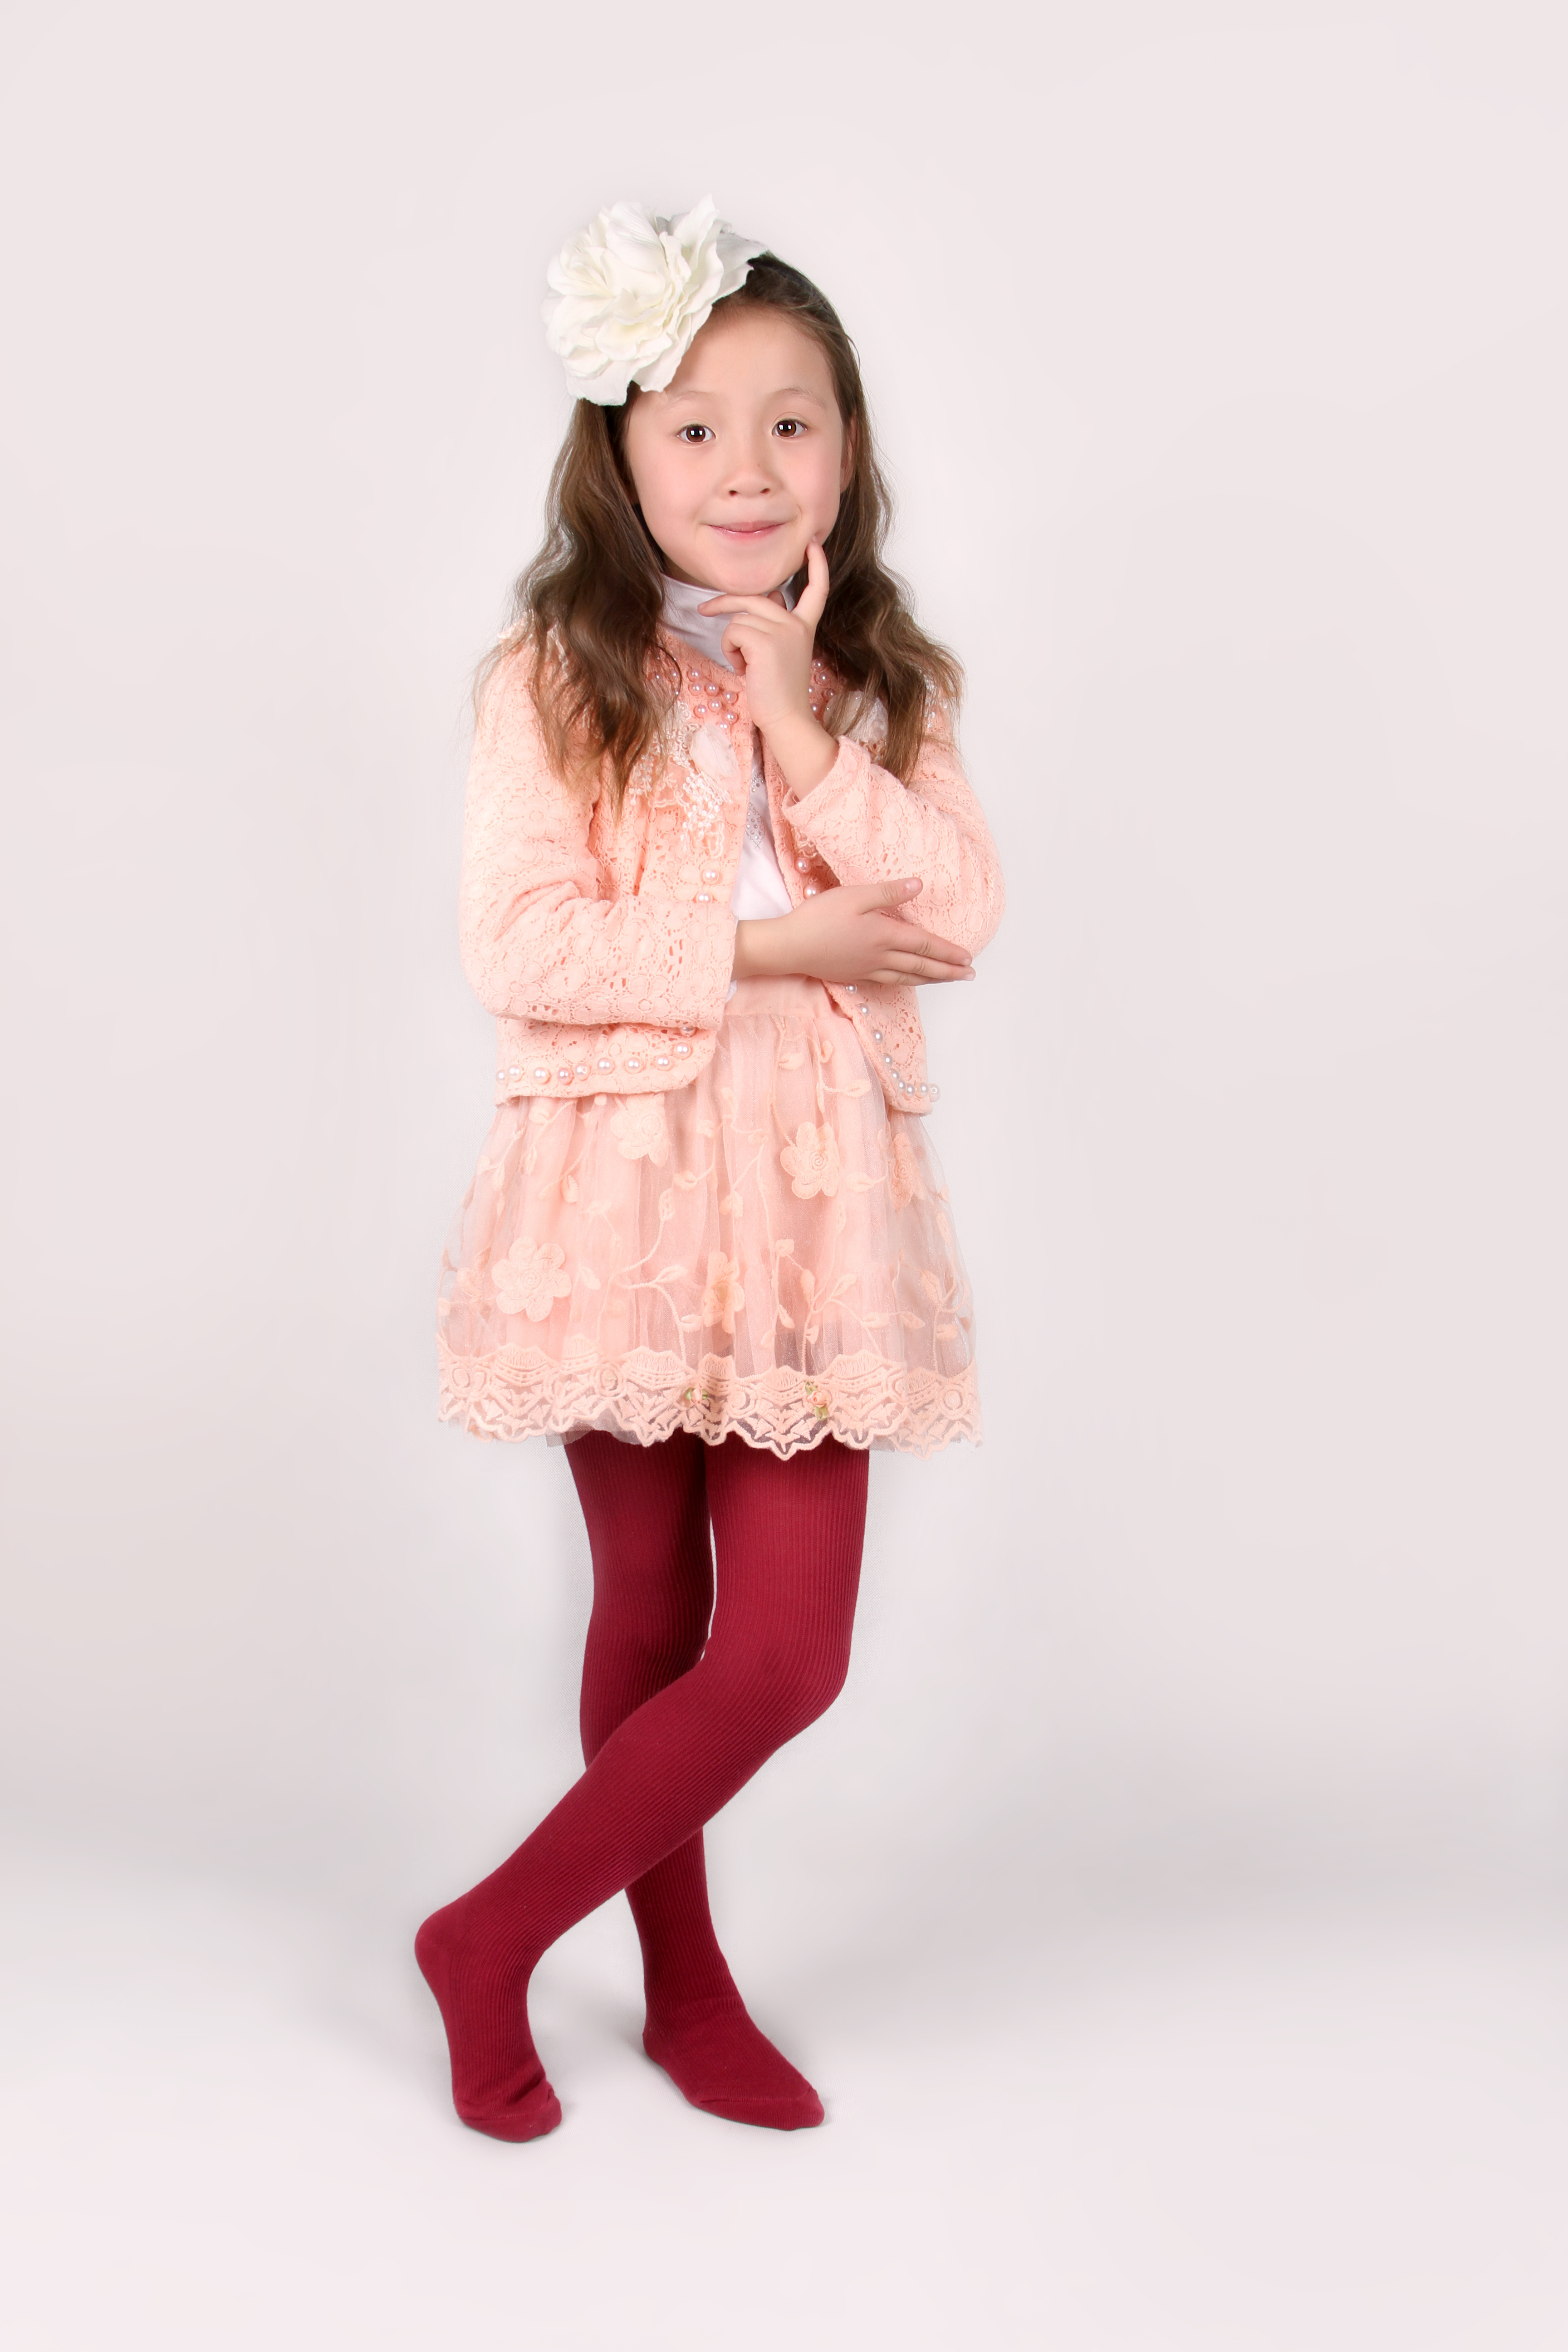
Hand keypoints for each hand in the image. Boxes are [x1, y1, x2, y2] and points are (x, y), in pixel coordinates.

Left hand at [700, 542, 834, 795]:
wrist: (786, 718)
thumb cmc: (779, 691)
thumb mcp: (781, 652)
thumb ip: (775, 624)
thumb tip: (767, 596)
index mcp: (805, 626)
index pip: (817, 590)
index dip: (817, 566)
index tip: (813, 545)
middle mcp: (796, 623)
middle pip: (755, 597)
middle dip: (725, 601)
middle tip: (704, 609)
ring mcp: (783, 630)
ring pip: (738, 618)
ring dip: (731, 642)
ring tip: (744, 665)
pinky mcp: (765, 641)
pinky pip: (733, 631)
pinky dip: (730, 650)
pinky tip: (744, 669)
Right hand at [732, 877, 975, 987]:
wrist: (789, 947)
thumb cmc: (818, 918)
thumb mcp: (854, 896)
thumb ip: (888, 892)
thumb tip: (919, 885)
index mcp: (884, 935)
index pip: (924, 944)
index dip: (948, 951)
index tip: (968, 958)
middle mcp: (880, 957)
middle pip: (921, 966)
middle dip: (947, 970)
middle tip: (969, 975)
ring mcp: (867, 969)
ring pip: (908, 977)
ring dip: (931, 979)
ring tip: (947, 979)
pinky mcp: (854, 975)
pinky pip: (890, 981)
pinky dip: (908, 981)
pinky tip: (910, 980)